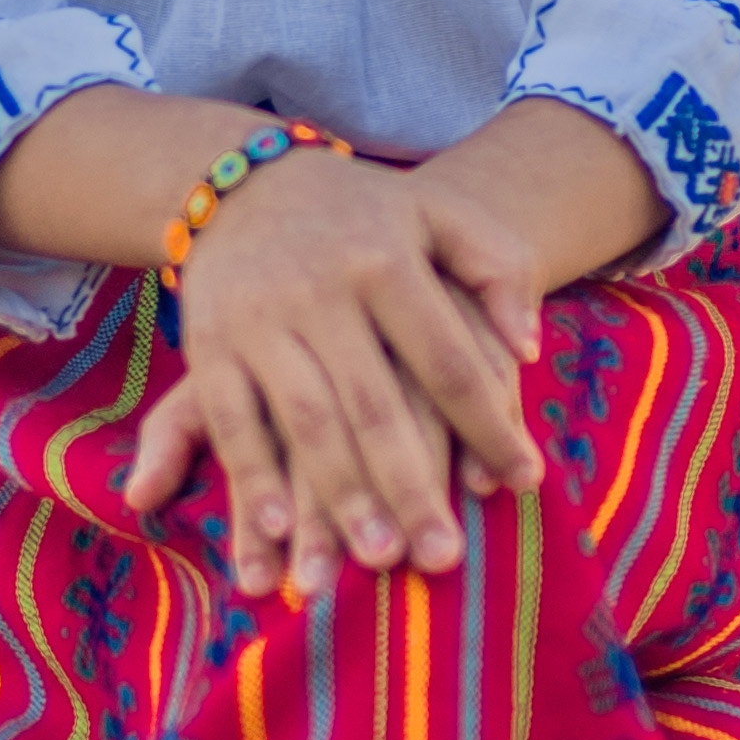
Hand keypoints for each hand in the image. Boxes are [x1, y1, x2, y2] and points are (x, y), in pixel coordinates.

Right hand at [124, 145, 545, 602]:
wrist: (240, 181)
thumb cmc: (362, 215)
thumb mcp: (439, 214)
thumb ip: (497, 269)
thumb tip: (530, 347)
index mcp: (388, 261)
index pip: (450, 357)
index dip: (490, 423)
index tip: (526, 481)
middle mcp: (322, 291)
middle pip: (375, 405)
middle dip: (411, 487)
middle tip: (442, 558)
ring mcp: (261, 320)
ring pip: (306, 421)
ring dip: (339, 496)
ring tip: (376, 559)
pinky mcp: (209, 344)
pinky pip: (231, 419)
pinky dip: (254, 475)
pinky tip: (279, 528)